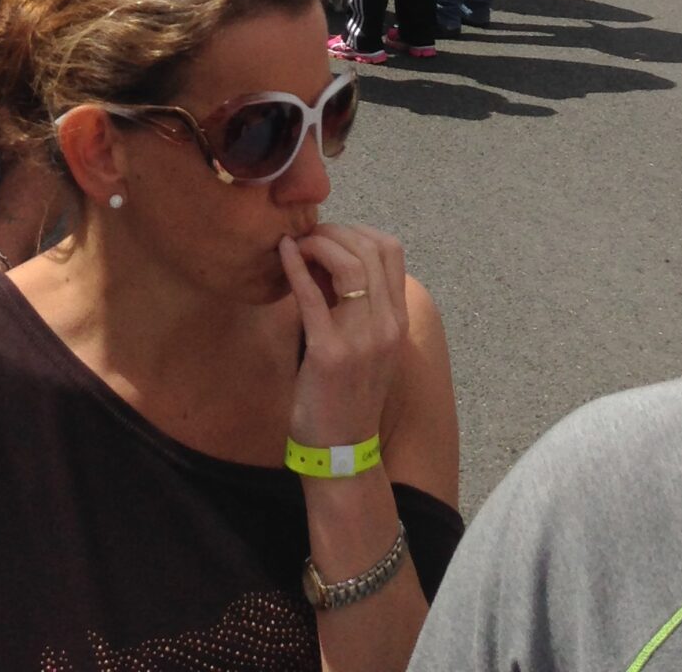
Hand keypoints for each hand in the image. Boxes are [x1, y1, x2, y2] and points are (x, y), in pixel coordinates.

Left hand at [279, 221, 407, 451]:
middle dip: (336, 231)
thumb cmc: (348, 395)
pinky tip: (284, 254)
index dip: (359, 230)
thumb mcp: (369, 346)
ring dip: (319, 244)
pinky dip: (296, 266)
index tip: (332, 234)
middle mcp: (387, 326)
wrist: (341, 452)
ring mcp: (362, 339)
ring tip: (297, 244)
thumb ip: (361, 306)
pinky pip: (312, 296)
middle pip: (370, 249)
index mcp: (398, 321)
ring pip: (348, 264)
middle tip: (309, 234)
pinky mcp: (330, 353)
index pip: (391, 250)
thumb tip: (332, 258)